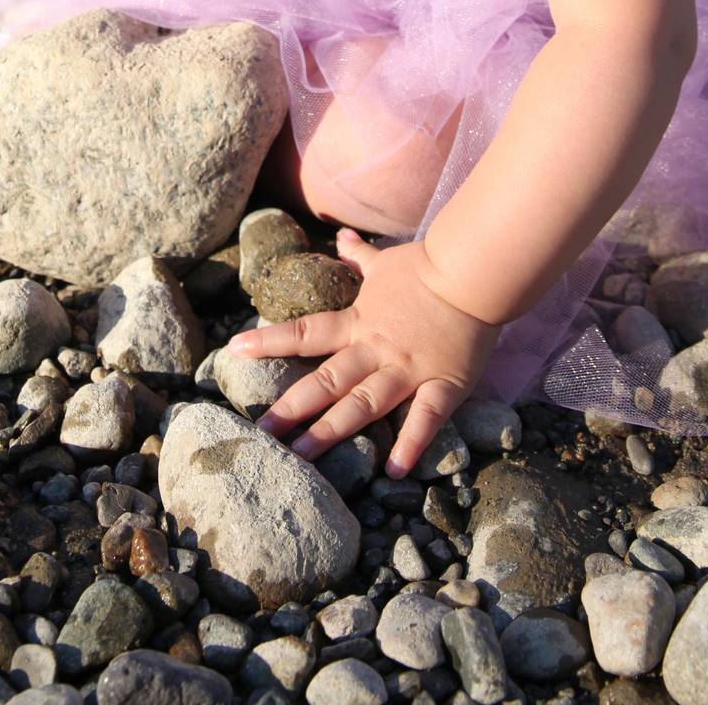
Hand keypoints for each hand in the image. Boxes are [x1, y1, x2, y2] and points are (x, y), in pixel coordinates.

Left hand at [226, 230, 501, 477]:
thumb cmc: (427, 267)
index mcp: (360, 322)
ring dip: (332, 432)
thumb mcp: (387, 262)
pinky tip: (394, 471)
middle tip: (263, 435)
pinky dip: (412, 443)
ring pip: (364, 404)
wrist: (472, 272)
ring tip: (303, 459)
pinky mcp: (443, 384)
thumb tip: (343, 236)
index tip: (235, 350)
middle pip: (327, 381)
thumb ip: (361, 257)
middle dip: (292, 408)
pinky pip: (426, 417)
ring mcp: (408, 369)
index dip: (270, 340)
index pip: (306, 332)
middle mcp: (376, 350)